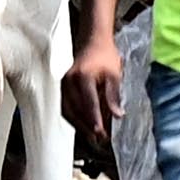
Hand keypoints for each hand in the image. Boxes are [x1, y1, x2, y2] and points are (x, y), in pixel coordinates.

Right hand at [63, 11, 123, 142]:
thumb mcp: (114, 75)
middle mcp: (69, 81)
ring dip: (79, 125)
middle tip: (99, 139)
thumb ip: (113, 96)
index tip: (100, 133)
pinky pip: (65, 106)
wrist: (92, 41)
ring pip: (67, 110)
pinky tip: (83, 125)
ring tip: (92, 136)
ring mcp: (63, 84)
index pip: (88, 102)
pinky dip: (74, 117)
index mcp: (82, 76)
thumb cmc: (105, 56)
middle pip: (75, 110)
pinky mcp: (62, 87)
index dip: (94, 119)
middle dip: (87, 126)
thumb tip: (117, 116)